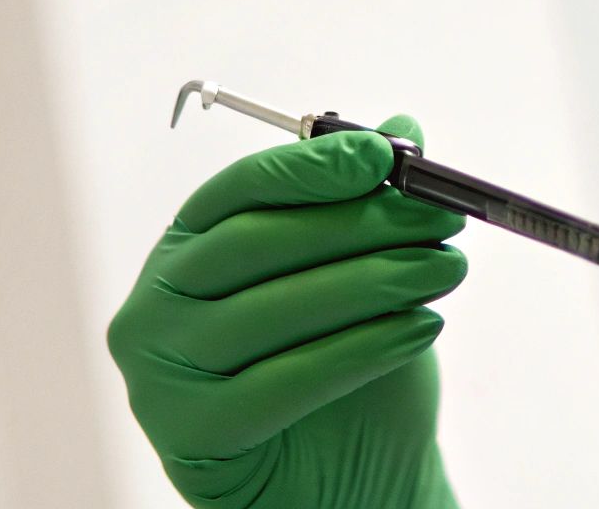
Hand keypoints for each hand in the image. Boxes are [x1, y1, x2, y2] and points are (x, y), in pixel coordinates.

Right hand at [108, 115, 467, 508]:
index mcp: (185, 251)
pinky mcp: (189, 437)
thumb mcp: (366, 274)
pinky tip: (420, 328)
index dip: (312, 166)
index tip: (384, 155)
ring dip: (371, 283)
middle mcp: (155, 307)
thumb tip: (405, 124)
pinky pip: (280, 384)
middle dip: (359, 224)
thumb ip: (371, 201)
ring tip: (443, 270)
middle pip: (255, 245)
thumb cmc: (347, 366)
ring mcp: (159, 376)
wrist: (352, 477)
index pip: (238, 190)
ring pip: (270, 312)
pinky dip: (359, 350)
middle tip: (439, 216)